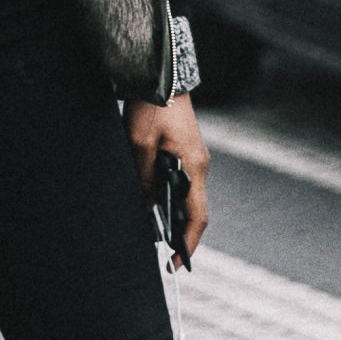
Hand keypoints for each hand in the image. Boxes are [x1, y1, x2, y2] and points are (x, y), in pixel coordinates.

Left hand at [123, 92, 209, 261]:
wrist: (162, 76)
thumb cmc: (153, 107)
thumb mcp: (141, 145)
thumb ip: (144, 178)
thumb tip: (146, 208)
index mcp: (195, 167)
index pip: (197, 217)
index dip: (188, 244)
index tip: (175, 263)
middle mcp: (200, 166)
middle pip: (191, 209)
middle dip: (176, 232)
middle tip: (155, 249)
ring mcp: (194, 158)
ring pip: (183, 195)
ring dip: (168, 212)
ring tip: (147, 226)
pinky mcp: (185, 151)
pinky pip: (178, 181)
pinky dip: (165, 195)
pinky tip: (148, 199)